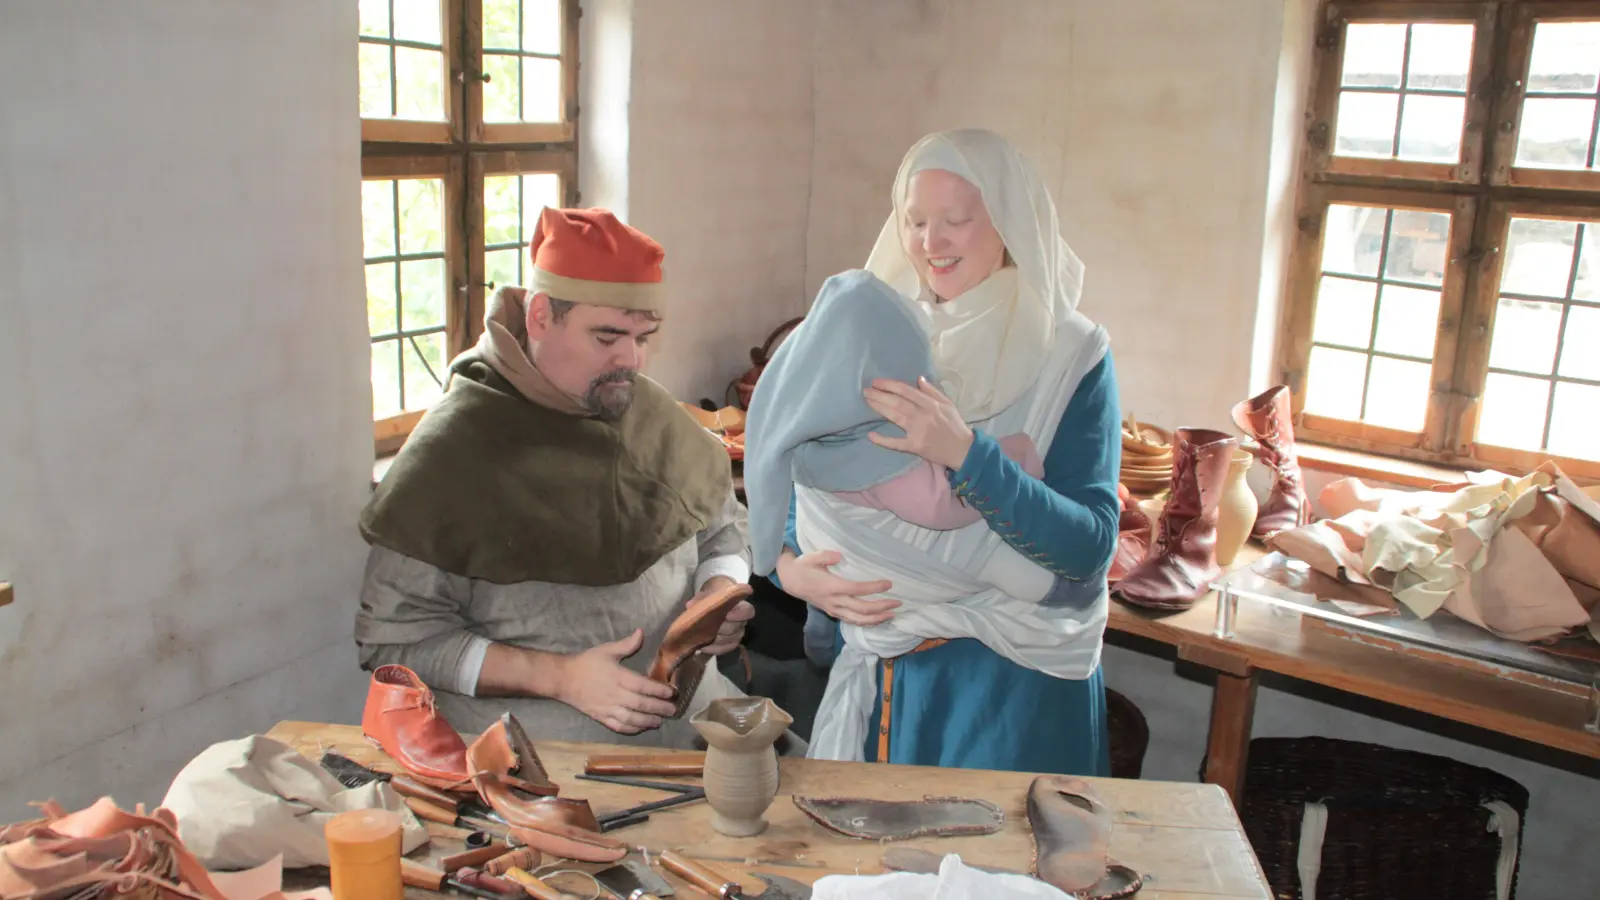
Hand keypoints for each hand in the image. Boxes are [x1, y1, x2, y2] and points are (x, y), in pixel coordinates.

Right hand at [553, 629, 677, 734]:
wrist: (563, 679)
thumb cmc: (586, 663)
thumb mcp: (606, 650)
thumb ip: (626, 644)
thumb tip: (641, 632)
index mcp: (617, 676)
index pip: (642, 685)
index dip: (658, 690)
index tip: (671, 692)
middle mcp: (614, 694)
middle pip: (640, 704)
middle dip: (659, 708)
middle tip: (673, 710)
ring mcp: (607, 708)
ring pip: (631, 718)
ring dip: (647, 721)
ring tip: (660, 721)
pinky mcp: (600, 717)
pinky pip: (618, 726)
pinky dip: (631, 729)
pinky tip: (640, 728)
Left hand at [692, 576, 754, 656]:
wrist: (715, 602)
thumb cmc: (715, 594)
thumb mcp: (709, 591)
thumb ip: (702, 597)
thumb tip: (690, 605)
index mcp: (741, 606)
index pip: (748, 612)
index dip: (739, 615)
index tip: (727, 615)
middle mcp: (742, 622)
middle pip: (735, 629)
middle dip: (722, 628)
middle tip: (709, 627)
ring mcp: (737, 634)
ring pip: (730, 641)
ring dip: (716, 640)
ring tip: (703, 637)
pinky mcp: (730, 644)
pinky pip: (724, 649)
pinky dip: (713, 649)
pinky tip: (703, 646)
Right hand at [775, 549, 898, 626]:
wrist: (790, 581)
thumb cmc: (803, 566)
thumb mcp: (811, 557)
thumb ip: (825, 556)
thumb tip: (839, 556)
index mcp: (832, 586)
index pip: (857, 589)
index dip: (874, 588)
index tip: (889, 583)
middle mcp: (835, 601)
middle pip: (862, 609)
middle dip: (881, 607)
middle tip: (898, 603)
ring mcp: (834, 609)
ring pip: (858, 619)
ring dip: (876, 619)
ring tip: (892, 615)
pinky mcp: (833, 613)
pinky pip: (852, 621)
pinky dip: (866, 622)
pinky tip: (877, 619)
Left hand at [864, 376, 974, 470]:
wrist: (962, 449)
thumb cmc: (954, 425)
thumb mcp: (948, 404)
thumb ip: (933, 391)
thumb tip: (918, 379)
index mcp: (931, 404)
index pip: (906, 391)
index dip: (890, 385)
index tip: (877, 382)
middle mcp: (922, 415)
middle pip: (897, 402)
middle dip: (880, 395)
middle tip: (866, 391)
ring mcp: (918, 431)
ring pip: (895, 417)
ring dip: (879, 408)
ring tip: (867, 401)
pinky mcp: (915, 446)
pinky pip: (896, 443)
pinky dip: (883, 440)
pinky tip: (871, 436)